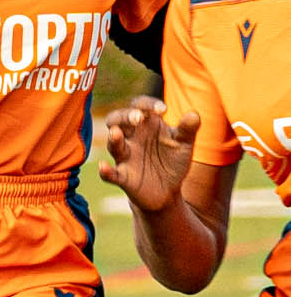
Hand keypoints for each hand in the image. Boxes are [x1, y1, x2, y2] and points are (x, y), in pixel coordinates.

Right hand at [99, 97, 198, 213]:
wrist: (167, 192)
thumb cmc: (172, 162)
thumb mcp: (183, 145)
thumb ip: (187, 130)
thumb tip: (194, 115)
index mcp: (146, 125)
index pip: (139, 106)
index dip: (148, 104)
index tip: (163, 110)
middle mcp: (131, 138)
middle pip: (117, 120)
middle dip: (124, 116)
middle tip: (137, 117)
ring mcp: (125, 157)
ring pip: (113, 144)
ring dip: (114, 139)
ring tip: (116, 133)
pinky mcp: (122, 177)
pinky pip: (110, 174)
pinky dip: (105, 171)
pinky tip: (103, 167)